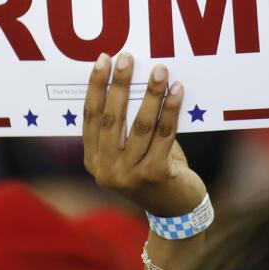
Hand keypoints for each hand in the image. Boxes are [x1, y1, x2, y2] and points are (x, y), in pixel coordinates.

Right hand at [82, 52, 206, 217]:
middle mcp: (106, 169)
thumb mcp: (129, 152)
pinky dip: (171, 109)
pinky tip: (177, 91)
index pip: (90, 116)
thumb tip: (133, 78)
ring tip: (160, 70)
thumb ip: (125, 125)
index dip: (96, 87)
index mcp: (93, 159)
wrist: (176, 211)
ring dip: (151, 93)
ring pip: (140, 124)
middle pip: (112, 118)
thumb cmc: (152, 170)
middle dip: (120, 84)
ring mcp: (129, 174)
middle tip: (127, 57)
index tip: (103, 60)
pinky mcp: (155, 175)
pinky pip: (165, 134)